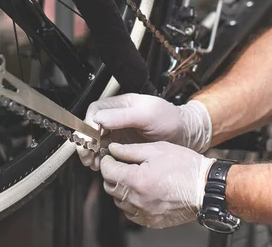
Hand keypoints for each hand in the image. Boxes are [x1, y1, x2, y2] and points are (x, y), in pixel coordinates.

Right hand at [77, 94, 211, 169]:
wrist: (185, 135)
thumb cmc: (170, 120)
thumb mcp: (148, 114)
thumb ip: (123, 116)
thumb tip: (99, 118)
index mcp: (121, 104)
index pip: (95, 111)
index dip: (88, 125)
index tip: (89, 139)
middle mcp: (117, 117)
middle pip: (92, 127)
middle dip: (86, 141)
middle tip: (86, 155)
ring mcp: (119, 132)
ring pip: (96, 140)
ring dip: (91, 152)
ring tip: (93, 163)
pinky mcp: (123, 146)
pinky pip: (105, 151)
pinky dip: (100, 158)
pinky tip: (101, 165)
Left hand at [100, 141, 214, 228]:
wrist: (205, 188)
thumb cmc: (185, 167)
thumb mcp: (156, 149)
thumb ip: (129, 150)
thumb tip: (113, 149)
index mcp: (137, 180)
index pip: (107, 171)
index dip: (106, 161)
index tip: (110, 156)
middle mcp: (137, 200)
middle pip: (109, 187)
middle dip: (112, 174)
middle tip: (121, 164)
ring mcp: (143, 213)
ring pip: (118, 201)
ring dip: (120, 188)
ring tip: (134, 177)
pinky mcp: (150, 221)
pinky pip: (130, 213)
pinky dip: (130, 202)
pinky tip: (141, 192)